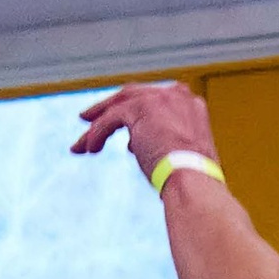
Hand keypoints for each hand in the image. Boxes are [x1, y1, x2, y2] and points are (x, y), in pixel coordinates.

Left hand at [73, 80, 217, 182]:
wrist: (194, 183)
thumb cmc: (193, 183)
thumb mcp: (184, 157)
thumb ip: (165, 143)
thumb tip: (135, 145)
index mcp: (190, 105)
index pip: (154, 100)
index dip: (135, 110)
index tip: (123, 125)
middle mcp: (175, 95)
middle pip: (132, 97)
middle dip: (108, 108)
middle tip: (89, 118)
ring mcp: (157, 99)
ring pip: (117, 107)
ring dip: (97, 125)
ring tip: (83, 143)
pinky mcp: (138, 108)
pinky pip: (110, 119)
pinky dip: (98, 134)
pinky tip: (90, 150)